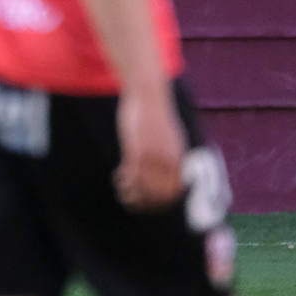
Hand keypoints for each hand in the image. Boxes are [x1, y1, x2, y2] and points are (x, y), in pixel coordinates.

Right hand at [114, 89, 185, 211]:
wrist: (149, 94)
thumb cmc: (157, 115)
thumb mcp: (170, 136)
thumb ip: (171, 153)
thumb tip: (172, 162)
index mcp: (179, 159)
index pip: (175, 192)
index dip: (161, 201)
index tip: (148, 200)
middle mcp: (169, 160)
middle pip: (158, 194)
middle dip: (144, 201)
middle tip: (130, 198)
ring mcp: (153, 155)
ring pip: (143, 186)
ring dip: (131, 192)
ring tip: (121, 189)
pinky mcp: (137, 149)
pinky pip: (132, 173)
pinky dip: (124, 179)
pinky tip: (117, 176)